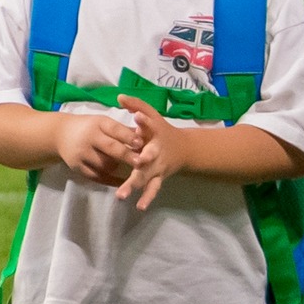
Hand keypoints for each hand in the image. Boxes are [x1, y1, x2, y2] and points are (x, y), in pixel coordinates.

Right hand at [53, 113, 138, 184]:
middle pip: (110, 148)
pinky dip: (111, 181)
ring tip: (132, 171)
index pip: (115, 129)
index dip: (128, 137)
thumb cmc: (89, 127)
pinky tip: (123, 183)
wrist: (60, 134)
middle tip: (141, 162)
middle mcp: (89, 138)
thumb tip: (147, 135)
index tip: (141, 143)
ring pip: (105, 164)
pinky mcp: (78, 167)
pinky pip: (97, 176)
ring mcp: (82, 154)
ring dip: (119, 168)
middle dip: (126, 155)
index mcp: (98, 124)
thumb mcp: (104, 123)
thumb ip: (123, 130)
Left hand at [113, 95, 186, 209]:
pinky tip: (139, 207)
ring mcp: (158, 166)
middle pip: (149, 155)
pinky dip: (147, 198)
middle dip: (142, 159)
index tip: (137, 116)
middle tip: (136, 162)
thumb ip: (137, 105)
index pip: (151, 125)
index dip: (145, 121)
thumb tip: (119, 96)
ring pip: (147, 176)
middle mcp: (157, 150)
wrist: (184, 149)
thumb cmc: (162, 131)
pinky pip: (152, 189)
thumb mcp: (152, 115)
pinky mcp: (158, 177)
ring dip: (135, 185)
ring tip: (121, 194)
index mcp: (155, 133)